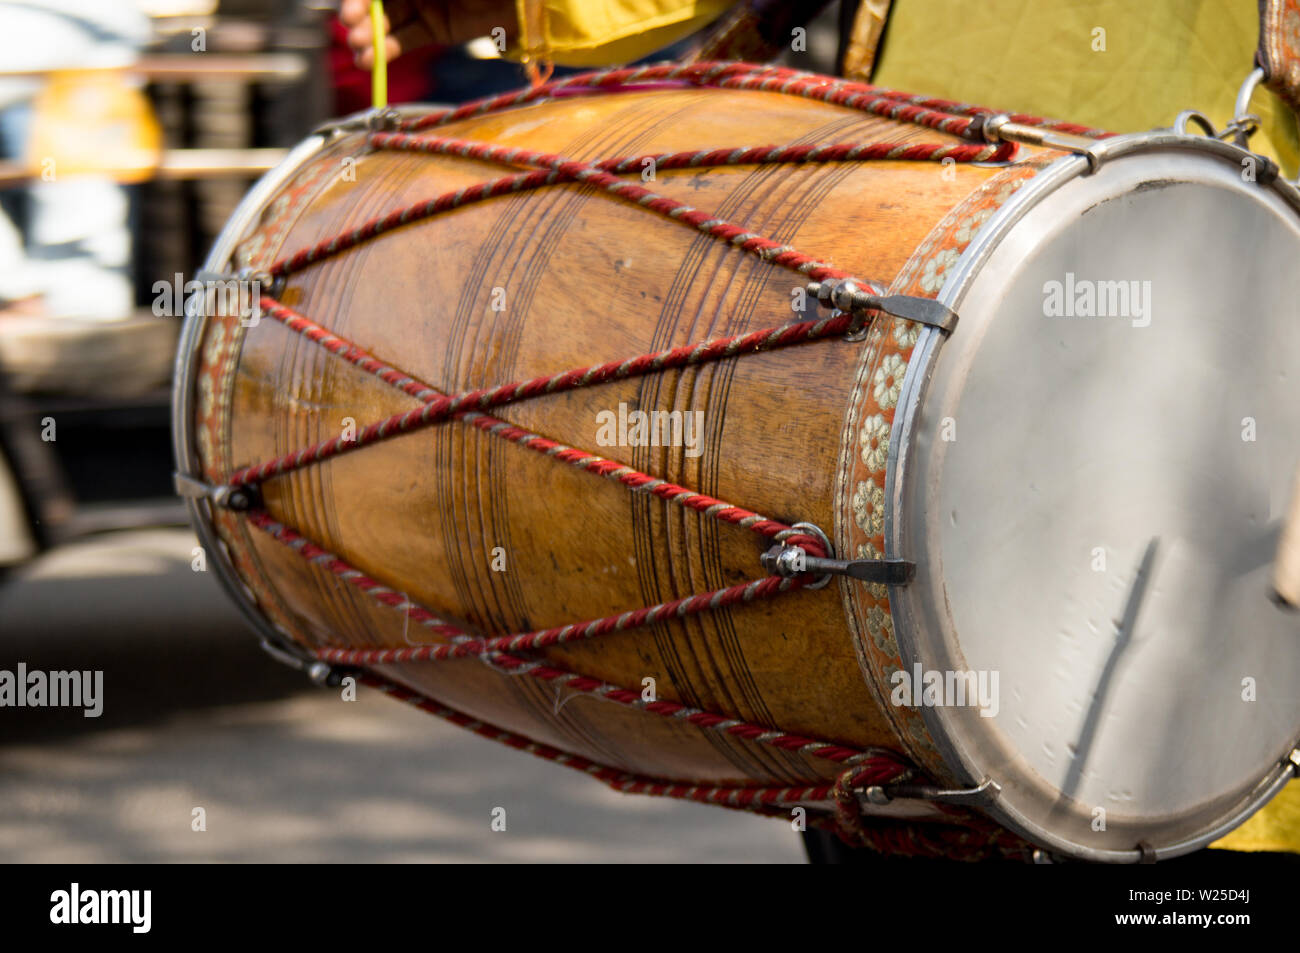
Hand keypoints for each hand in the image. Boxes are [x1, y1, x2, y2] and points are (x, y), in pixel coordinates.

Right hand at [339, 0, 513, 67]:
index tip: (348, 10)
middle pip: (378, 1)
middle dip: (360, 16)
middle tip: (351, 31)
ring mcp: (424, 5)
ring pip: (388, 22)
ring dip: (370, 37)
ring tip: (360, 52)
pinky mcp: (437, 30)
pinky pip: (406, 40)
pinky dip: (387, 51)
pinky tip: (372, 60)